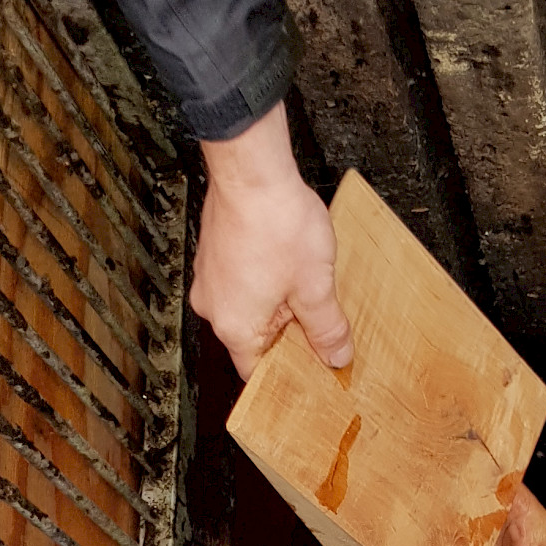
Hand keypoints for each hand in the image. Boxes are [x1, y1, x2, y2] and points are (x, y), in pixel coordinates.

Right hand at [192, 105, 352, 380]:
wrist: (251, 170)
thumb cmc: (276, 224)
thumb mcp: (316, 286)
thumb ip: (326, 329)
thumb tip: (335, 357)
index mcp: (234, 326)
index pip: (257, 372)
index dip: (288, 375)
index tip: (312, 371)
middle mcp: (214, 306)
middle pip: (256, 338)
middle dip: (290, 334)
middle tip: (322, 323)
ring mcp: (210, 277)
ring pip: (251, 306)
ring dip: (281, 303)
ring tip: (310, 285)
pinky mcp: (216, 252)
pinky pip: (244, 280)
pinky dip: (268, 279)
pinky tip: (291, 261)